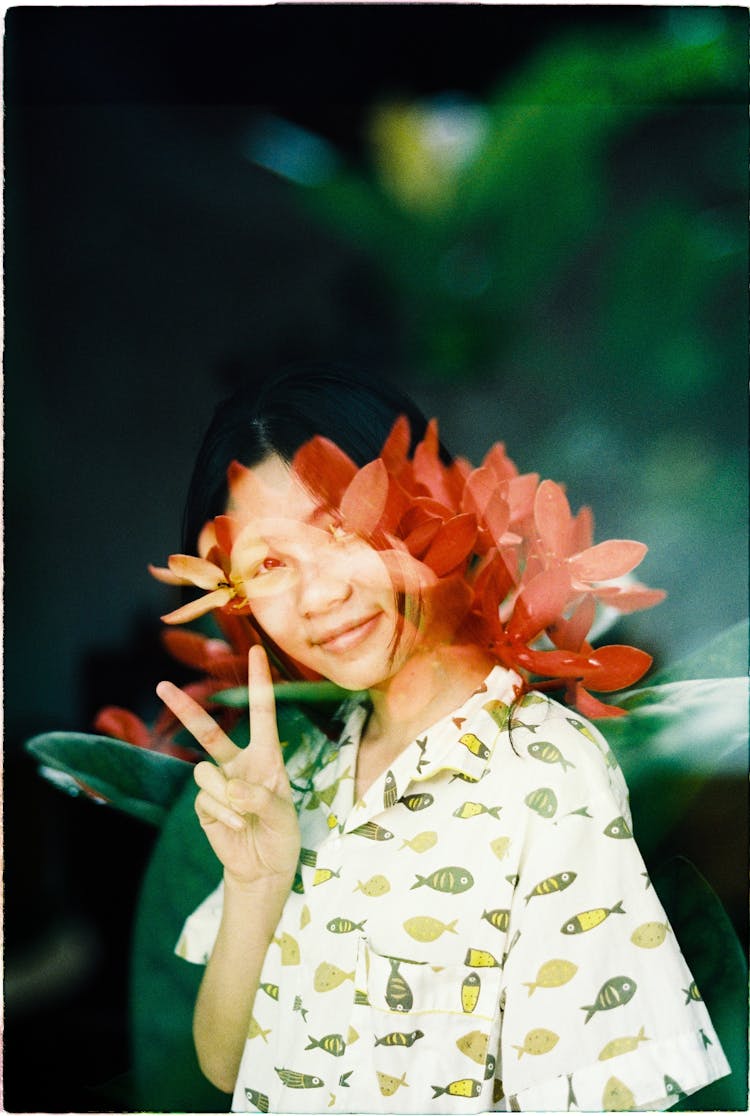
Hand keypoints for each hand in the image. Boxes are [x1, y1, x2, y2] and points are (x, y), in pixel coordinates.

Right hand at [156, 646, 300, 889]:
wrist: (263, 868)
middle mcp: (239, 763)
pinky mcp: (203, 804)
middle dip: (184, 709)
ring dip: (227, 797)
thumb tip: (231, 787)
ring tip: (245, 818)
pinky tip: (237, 829)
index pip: (262, 713)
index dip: (259, 681)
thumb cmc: (281, 835)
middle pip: (209, 731)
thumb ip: (260, 799)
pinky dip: (223, 814)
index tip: (255, 650)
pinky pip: (204, 799)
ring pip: (207, 772)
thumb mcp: (283, 816)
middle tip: (161, 686)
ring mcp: (218, 783)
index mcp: (267, 756)